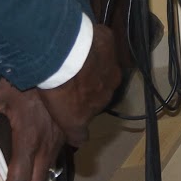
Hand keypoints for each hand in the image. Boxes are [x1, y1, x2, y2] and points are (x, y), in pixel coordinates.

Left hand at [0, 78, 64, 180]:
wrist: (61, 61)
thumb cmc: (28, 79)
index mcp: (28, 141)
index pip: (18, 180)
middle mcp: (47, 144)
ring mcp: (61, 136)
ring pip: (51, 167)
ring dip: (39, 175)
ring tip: (28, 175)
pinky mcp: (70, 127)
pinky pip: (63, 150)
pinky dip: (51, 157)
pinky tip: (44, 152)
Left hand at [34, 25, 118, 146]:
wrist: (66, 58)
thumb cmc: (66, 91)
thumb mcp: (70, 119)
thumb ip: (78, 132)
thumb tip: (81, 143)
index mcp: (106, 95)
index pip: (96, 100)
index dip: (83, 100)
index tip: (68, 99)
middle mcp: (114, 77)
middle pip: (100, 80)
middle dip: (87, 81)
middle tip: (67, 80)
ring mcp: (111, 56)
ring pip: (99, 61)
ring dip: (88, 63)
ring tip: (68, 62)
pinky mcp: (106, 38)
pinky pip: (98, 42)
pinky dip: (89, 45)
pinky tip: (74, 46)